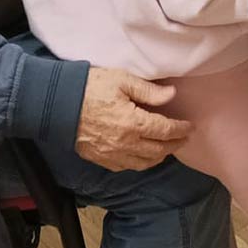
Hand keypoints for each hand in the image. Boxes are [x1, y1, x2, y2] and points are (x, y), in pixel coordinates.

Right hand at [73, 69, 192, 170]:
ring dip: (159, 157)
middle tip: (183, 139)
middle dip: (174, 145)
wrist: (57, 103)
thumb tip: (171, 95)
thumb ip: (148, 90)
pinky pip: (126, 167)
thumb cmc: (90, 87)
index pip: (165, 131)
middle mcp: (125, 144)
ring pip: (143, 163)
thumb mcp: (121, 79)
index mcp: (133, 123)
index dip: (180, 130)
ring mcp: (111, 154)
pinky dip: (140, 163)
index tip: (189, 127)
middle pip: (158, 151)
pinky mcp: (100, 159)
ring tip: (168, 149)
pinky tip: (144, 157)